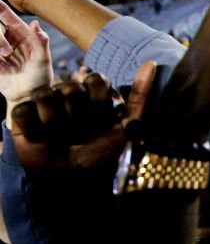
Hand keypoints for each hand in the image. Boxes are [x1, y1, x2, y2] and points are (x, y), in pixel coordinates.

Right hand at [0, 3, 53, 125]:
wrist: (29, 94)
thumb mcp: (43, 60)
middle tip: (6, 53)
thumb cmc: (40, 76)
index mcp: (22, 36)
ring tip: (4, 62)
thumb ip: (41, 42)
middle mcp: (8, 40)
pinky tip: (2, 67)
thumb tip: (35, 23)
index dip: (2, 9)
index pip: (9, 18)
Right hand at [11, 65, 152, 170]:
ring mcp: (45, 103)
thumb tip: (151, 63)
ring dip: (55, 123)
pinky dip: (34, 129)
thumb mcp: (128, 127)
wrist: (74, 180)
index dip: (99, 101)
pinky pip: (25, 111)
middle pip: (71, 88)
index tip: (102, 120)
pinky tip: (41, 138)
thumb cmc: (103, 154)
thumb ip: (140, 97)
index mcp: (94, 94)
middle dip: (78, 115)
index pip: (96, 79)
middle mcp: (69, 94)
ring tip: (60, 136)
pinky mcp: (23, 115)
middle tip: (79, 132)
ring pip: (46, 96)